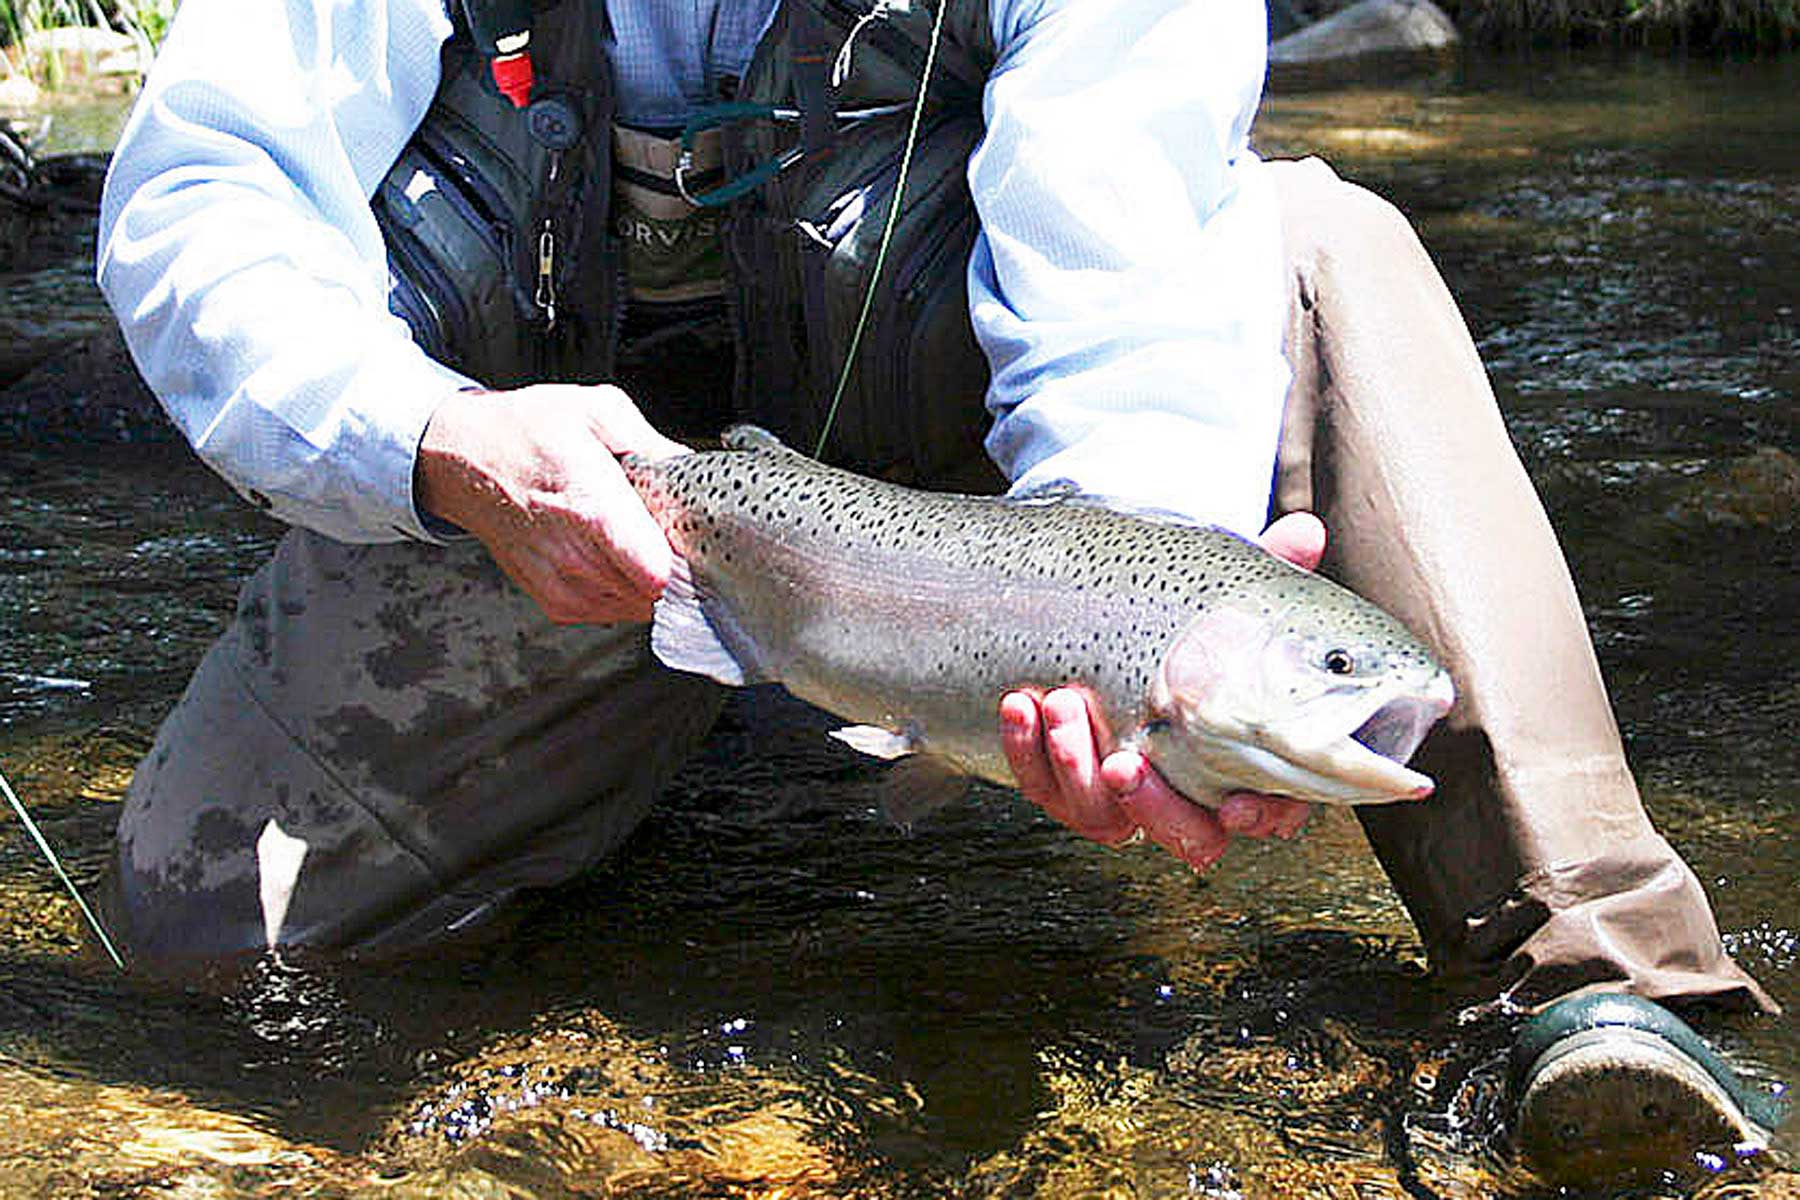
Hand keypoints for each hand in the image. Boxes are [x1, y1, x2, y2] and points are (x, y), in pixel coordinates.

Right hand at [415, 383, 688, 623]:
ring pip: (640, 608)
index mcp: (590, 507)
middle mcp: (573, 557)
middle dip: (674, 564)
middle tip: (661, 527)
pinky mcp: (557, 604)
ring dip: (649, 578)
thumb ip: (653, 443)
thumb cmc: (525, 432)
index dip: (686, 555)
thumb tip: (690, 466)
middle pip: (658, 591)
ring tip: (631, 537)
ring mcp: (563, 586)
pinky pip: (616, 612)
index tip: (688, 532)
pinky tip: (612, 554)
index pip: (657, 570)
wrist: (463, 459)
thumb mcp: (595, 410)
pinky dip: (625, 590)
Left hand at [999, 511, 1326, 869]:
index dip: (1260, 818)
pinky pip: (1042, 787)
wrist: (1104, 610)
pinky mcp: (1062, 782)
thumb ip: (1269, 568)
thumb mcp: (1225, 590)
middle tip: (1123, 764)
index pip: (1270, 812)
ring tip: (1064, 704)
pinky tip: (1021, 705)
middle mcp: (1185, 790)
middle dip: (1153, 808)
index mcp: (1245, 761)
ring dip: (1077, 769)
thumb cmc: (1185, 617)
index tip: (1236, 805)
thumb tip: (1303, 532)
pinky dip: (1027, 751)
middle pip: (1186, 836)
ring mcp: (1119, 792)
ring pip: (1102, 817)